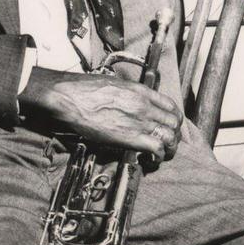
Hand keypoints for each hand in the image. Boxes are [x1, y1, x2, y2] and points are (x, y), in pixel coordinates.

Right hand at [22, 68, 181, 159]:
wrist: (69, 97)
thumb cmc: (83, 90)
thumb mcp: (113, 85)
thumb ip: (128, 94)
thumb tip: (130, 102)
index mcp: (140, 91)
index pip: (170, 106)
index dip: (173, 119)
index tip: (169, 126)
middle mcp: (144, 105)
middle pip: (174, 123)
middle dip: (174, 135)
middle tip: (167, 144)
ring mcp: (139, 121)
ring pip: (170, 137)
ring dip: (169, 148)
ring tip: (162, 155)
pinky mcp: (130, 137)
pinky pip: (157, 148)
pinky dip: (158, 156)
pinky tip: (152, 160)